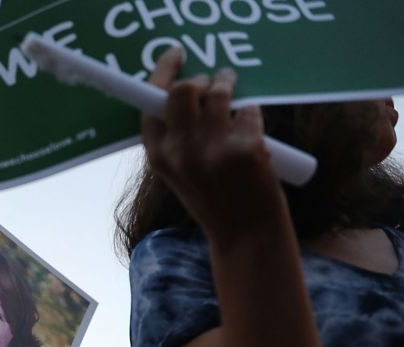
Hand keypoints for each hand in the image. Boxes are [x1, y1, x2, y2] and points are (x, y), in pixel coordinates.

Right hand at [142, 48, 287, 237]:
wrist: (245, 233)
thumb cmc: (214, 201)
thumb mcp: (179, 173)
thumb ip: (175, 139)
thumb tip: (189, 95)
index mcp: (159, 156)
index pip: (151, 104)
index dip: (162, 73)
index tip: (176, 56)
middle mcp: (181, 150)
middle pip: (184, 89)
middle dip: (200, 79)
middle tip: (211, 83)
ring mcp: (213, 148)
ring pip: (220, 92)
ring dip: (228, 85)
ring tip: (233, 92)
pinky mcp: (245, 146)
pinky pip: (248, 110)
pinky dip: (251, 114)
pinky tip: (252, 130)